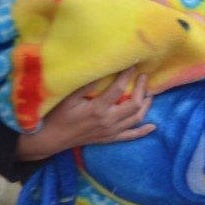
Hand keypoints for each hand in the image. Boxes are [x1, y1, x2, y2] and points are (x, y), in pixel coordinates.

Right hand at [16, 67, 154, 160]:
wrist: (50, 139)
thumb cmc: (57, 116)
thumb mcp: (68, 97)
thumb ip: (87, 84)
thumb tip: (103, 69)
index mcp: (98, 109)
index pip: (119, 89)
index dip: (128, 75)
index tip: (134, 64)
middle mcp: (108, 121)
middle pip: (134, 105)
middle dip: (142, 89)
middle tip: (144, 77)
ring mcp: (111, 132)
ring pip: (136, 119)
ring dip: (146, 106)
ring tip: (150, 94)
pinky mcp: (110, 139)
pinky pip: (130, 136)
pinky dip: (143, 131)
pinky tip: (153, 126)